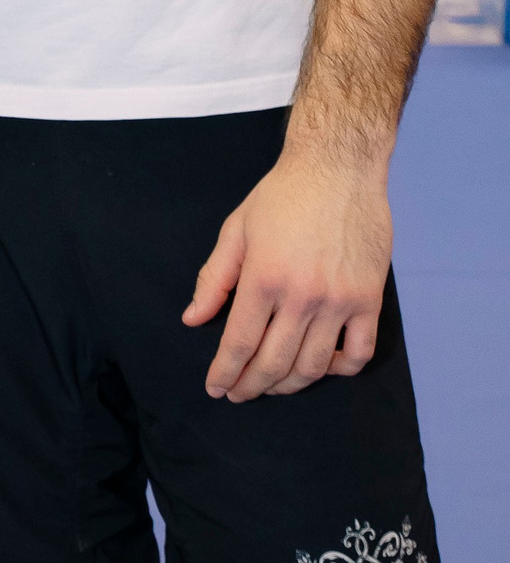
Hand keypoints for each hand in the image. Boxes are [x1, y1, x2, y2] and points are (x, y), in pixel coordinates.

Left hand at [183, 142, 392, 401]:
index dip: (225, 372)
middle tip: (239, 394)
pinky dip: (341, 369)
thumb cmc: (282, 195)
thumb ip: (214, 278)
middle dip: (251, 386)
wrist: (339, 168)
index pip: (239, 343)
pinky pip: (359, 353)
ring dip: (290, 384)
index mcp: (263, 278)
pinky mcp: (370, 300)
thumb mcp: (236, 229)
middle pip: (274, 362)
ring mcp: (340, 301)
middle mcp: (302, 296)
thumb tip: (193, 319)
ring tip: (273, 386)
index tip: (217, 389)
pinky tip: (323, 367)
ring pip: (315, 366)